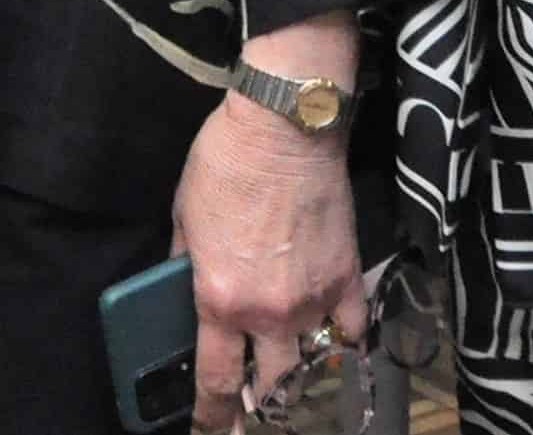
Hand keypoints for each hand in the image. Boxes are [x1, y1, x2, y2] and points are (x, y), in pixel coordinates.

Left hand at [173, 93, 363, 431]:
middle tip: (249, 411)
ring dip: (298, 374)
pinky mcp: (348, 278)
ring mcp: (315, 301)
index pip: (216, 380)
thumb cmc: (224, 163)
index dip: (211, 416)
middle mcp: (270, 314)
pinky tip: (336, 341)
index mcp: (221, 301)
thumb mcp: (183, 215)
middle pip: (270, 387)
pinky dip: (345, 341)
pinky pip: (354, 330)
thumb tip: (179, 285)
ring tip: (288, 376)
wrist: (284, 128)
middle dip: (257, 406)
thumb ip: (183, 263)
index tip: (207, 431)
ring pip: (312, 365)